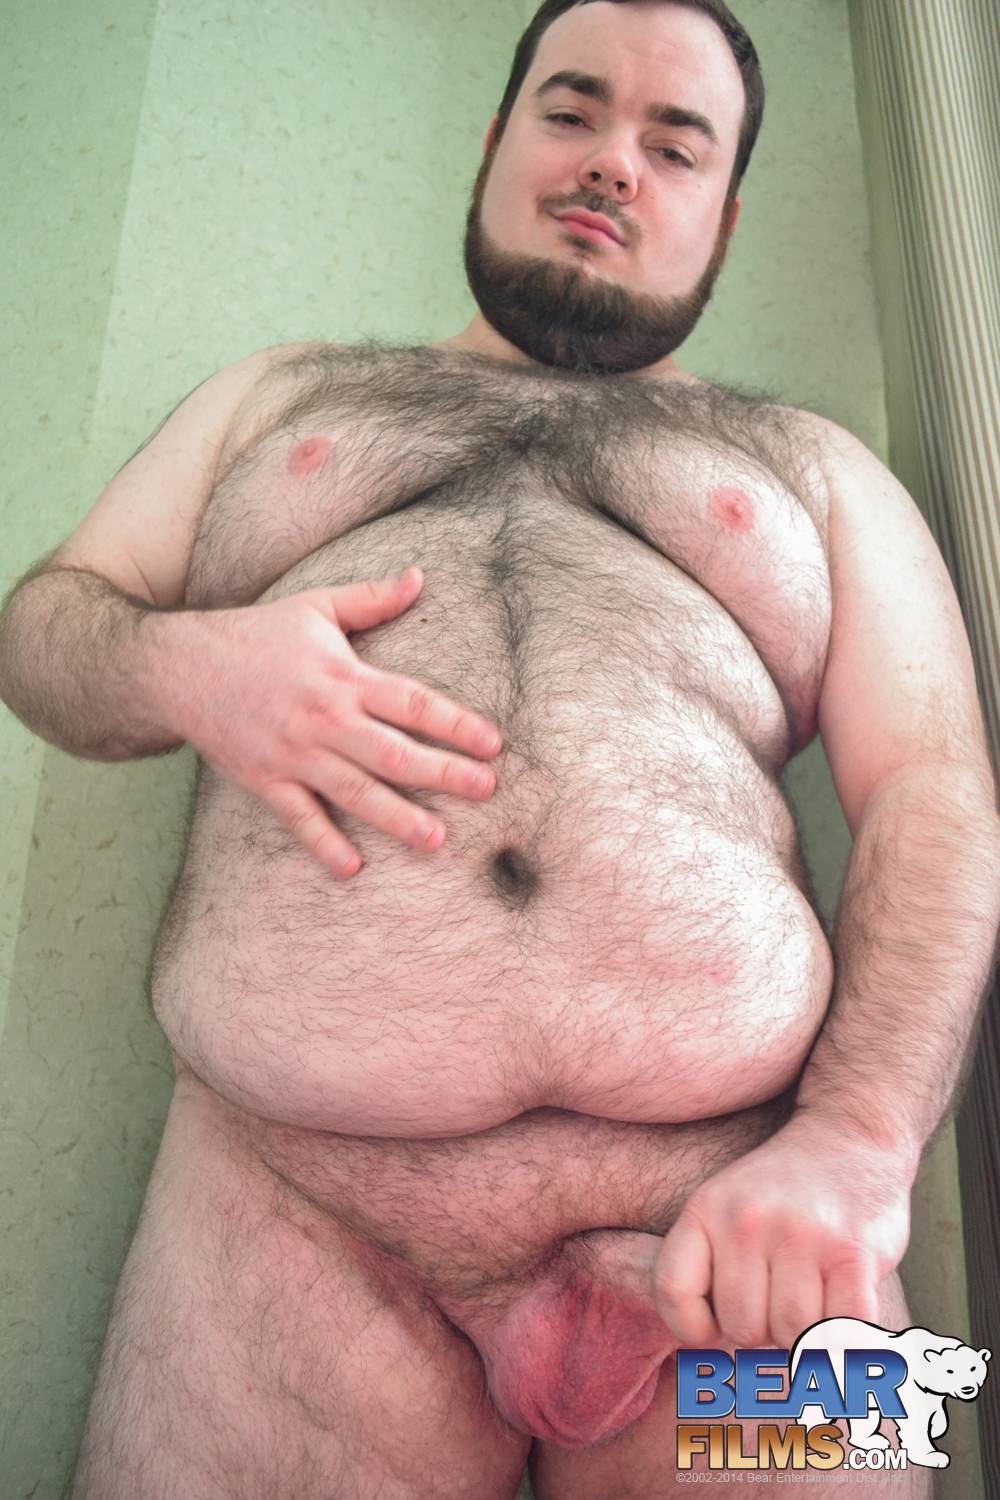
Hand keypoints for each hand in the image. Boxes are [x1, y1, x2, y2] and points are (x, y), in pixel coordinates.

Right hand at [177, 565, 502, 876]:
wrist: (180, 667)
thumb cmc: (256, 634)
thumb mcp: (316, 607)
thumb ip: (372, 599)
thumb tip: (420, 577)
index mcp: (344, 676)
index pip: (412, 702)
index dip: (455, 724)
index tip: (492, 744)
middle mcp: (325, 718)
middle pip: (394, 752)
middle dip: (444, 774)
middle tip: (485, 792)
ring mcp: (294, 753)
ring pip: (355, 790)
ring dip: (398, 817)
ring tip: (437, 840)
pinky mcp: (265, 780)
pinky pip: (299, 817)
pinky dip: (324, 843)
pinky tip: (353, 868)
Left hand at [650, 1111, 913, 1349]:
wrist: (849, 1134)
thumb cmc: (782, 1194)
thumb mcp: (725, 1208)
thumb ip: (710, 1270)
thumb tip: (714, 1361)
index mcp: (705, 1210)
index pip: (673, 1295)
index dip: (693, 1328)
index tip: (717, 1326)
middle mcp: (747, 1220)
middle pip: (742, 1329)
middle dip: (764, 1330)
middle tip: (782, 1300)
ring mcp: (801, 1235)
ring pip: (792, 1336)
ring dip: (806, 1333)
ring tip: (814, 1297)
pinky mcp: (852, 1252)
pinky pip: (842, 1332)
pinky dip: (846, 1337)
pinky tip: (845, 1309)